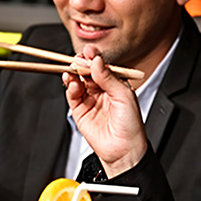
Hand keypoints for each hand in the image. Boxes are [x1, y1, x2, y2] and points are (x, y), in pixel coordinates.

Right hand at [63, 45, 147, 177]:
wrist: (123, 149)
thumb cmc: (130, 125)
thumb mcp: (123, 95)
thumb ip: (108, 77)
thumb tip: (96, 61)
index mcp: (115, 84)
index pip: (101, 66)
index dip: (94, 58)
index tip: (89, 51)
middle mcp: (101, 90)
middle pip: (87, 72)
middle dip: (82, 64)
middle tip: (78, 59)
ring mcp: (90, 100)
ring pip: (78, 81)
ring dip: (74, 74)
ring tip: (73, 71)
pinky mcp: (80, 111)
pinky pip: (72, 95)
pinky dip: (70, 87)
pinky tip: (72, 82)